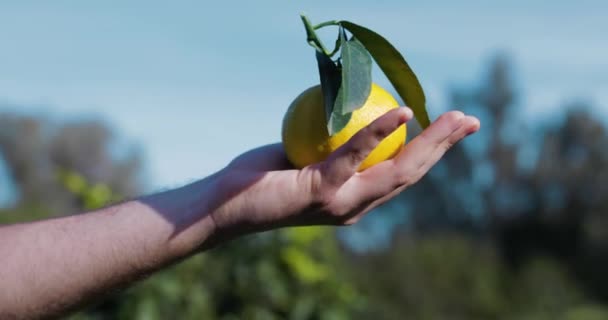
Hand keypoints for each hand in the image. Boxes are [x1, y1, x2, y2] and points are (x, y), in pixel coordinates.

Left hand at [205, 108, 479, 242]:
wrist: (226, 204)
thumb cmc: (262, 177)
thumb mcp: (304, 153)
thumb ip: (330, 141)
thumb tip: (348, 108)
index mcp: (356, 198)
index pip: (402, 172)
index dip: (431, 151)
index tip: (450, 127)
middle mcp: (356, 205)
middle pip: (412, 173)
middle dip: (444, 148)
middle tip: (469, 121)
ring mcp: (343, 203)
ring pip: (398, 170)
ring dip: (431, 143)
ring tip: (454, 118)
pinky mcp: (324, 193)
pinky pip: (356, 155)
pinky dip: (381, 131)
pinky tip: (402, 112)